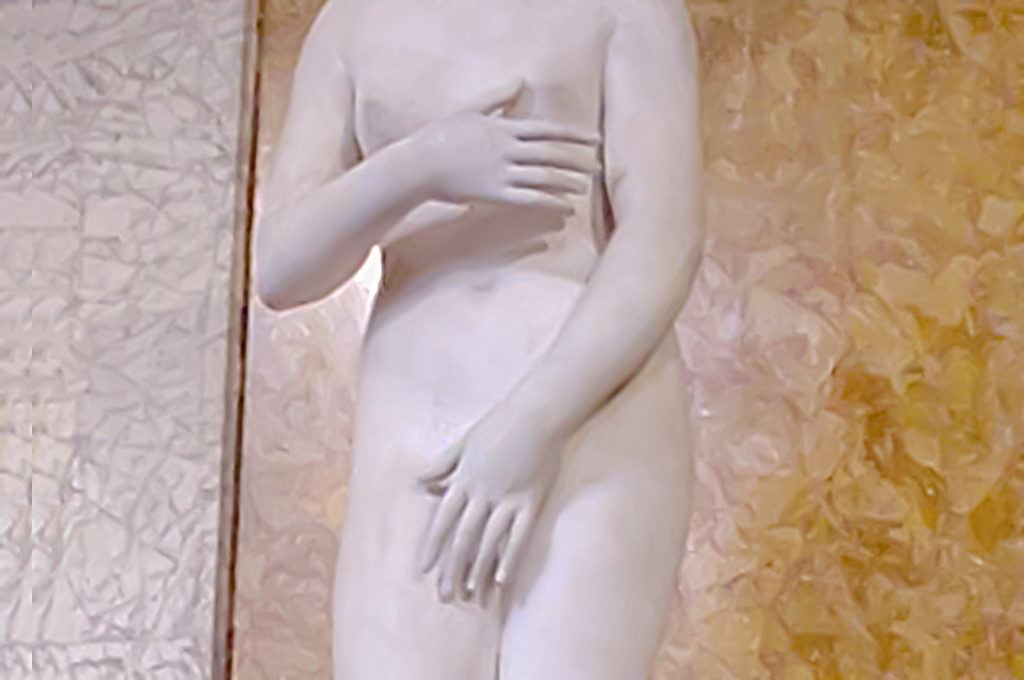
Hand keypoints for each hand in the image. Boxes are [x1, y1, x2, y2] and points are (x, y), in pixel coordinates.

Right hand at [410, 79, 602, 213]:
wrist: (418, 166)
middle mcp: (507, 150)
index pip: (548, 130)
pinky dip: (551, 201)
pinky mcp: (495, 195)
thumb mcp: (471, 110)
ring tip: (585, 186)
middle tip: (599, 165)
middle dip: (579, 159)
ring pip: (545, 176)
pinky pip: (530, 198)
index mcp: (504, 129)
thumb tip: (521, 80)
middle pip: (552, 153)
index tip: (594, 139)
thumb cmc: (442, 136)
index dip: (574, 134)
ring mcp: (502, 173)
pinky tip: (566, 206)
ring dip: (568, 182)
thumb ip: (498, 97)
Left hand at [417, 400, 561, 601]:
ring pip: (488, 539)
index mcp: (464, 477)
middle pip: (462, 536)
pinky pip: (518, 534)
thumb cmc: (499, 424)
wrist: (536, 412)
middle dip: (451, 566)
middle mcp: (483, 492)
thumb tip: (419, 482)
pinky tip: (502, 578)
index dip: (433, 546)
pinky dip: (509, 556)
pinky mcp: (531, 500)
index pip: (443, 519)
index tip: (425, 568)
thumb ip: (442, 465)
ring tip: (469, 590)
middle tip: (443, 592)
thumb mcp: (464, 442)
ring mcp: (508, 497)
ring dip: (477, 566)